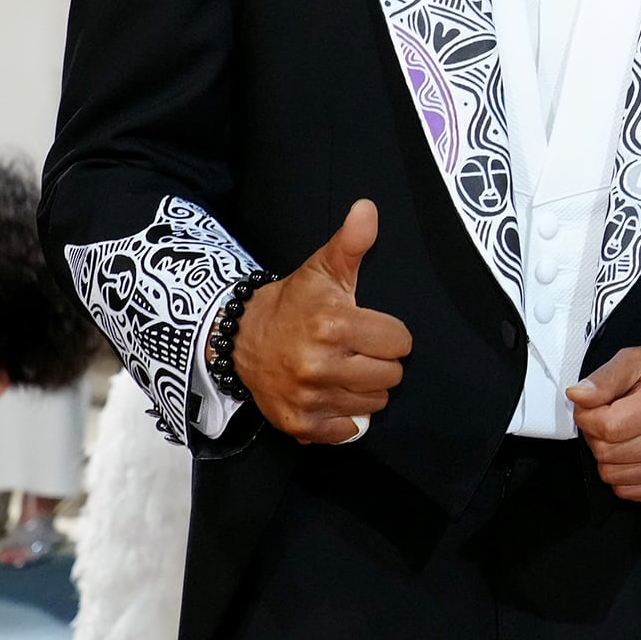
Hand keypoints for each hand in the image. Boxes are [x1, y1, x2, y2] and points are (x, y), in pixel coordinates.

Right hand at [234, 200, 413, 444]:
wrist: (240, 337)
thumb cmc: (294, 302)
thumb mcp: (323, 268)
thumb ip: (352, 241)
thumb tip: (368, 208)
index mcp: (333, 324)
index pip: (400, 342)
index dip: (390, 334)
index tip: (370, 327)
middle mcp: (320, 364)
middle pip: (391, 376)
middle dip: (380, 361)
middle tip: (357, 349)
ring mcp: (309, 397)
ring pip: (374, 404)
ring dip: (365, 388)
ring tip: (344, 369)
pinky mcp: (299, 423)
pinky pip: (347, 431)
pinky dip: (344, 417)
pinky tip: (330, 393)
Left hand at [568, 343, 640, 501]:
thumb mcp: (640, 359)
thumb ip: (605, 378)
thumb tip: (578, 397)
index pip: (606, 426)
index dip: (587, 416)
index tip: (592, 406)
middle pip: (608, 454)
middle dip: (597, 436)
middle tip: (611, 418)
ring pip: (615, 477)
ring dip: (610, 457)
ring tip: (627, 434)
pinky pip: (631, 493)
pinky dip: (625, 474)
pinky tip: (638, 451)